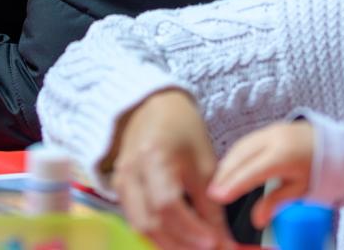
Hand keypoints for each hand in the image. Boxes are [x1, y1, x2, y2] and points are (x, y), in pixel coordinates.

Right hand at [109, 90, 231, 249]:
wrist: (154, 108)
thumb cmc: (182, 129)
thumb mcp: (204, 163)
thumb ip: (211, 206)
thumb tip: (224, 243)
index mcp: (154, 156)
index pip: (168, 204)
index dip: (190, 229)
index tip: (215, 242)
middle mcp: (130, 171)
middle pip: (150, 222)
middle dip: (180, 244)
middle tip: (209, 249)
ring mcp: (120, 181)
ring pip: (140, 227)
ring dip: (168, 244)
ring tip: (196, 248)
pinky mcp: (119, 190)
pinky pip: (136, 221)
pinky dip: (157, 236)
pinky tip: (178, 240)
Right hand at [209, 121, 315, 229]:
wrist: (331, 144)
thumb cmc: (317, 170)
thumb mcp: (299, 190)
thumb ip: (276, 202)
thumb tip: (257, 221)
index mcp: (284, 155)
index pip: (252, 171)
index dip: (233, 184)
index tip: (217, 196)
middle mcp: (273, 139)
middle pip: (240, 156)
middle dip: (223, 174)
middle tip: (211, 193)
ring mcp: (269, 131)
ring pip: (239, 147)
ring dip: (226, 165)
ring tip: (216, 183)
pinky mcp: (266, 129)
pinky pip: (244, 142)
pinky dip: (233, 156)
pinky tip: (227, 169)